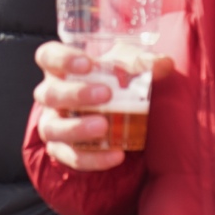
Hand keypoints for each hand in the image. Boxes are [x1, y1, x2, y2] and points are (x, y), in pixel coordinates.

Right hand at [33, 41, 168, 172]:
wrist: (102, 117)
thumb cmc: (108, 84)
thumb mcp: (123, 70)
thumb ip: (142, 65)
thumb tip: (165, 63)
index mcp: (60, 69)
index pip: (48, 56)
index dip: (62, 58)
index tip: (87, 63)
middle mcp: (50, 95)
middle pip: (50, 93)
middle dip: (76, 94)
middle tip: (106, 94)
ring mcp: (52, 124)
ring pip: (54, 128)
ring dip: (78, 128)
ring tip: (103, 127)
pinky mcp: (60, 150)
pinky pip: (71, 157)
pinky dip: (93, 158)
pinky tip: (116, 155)